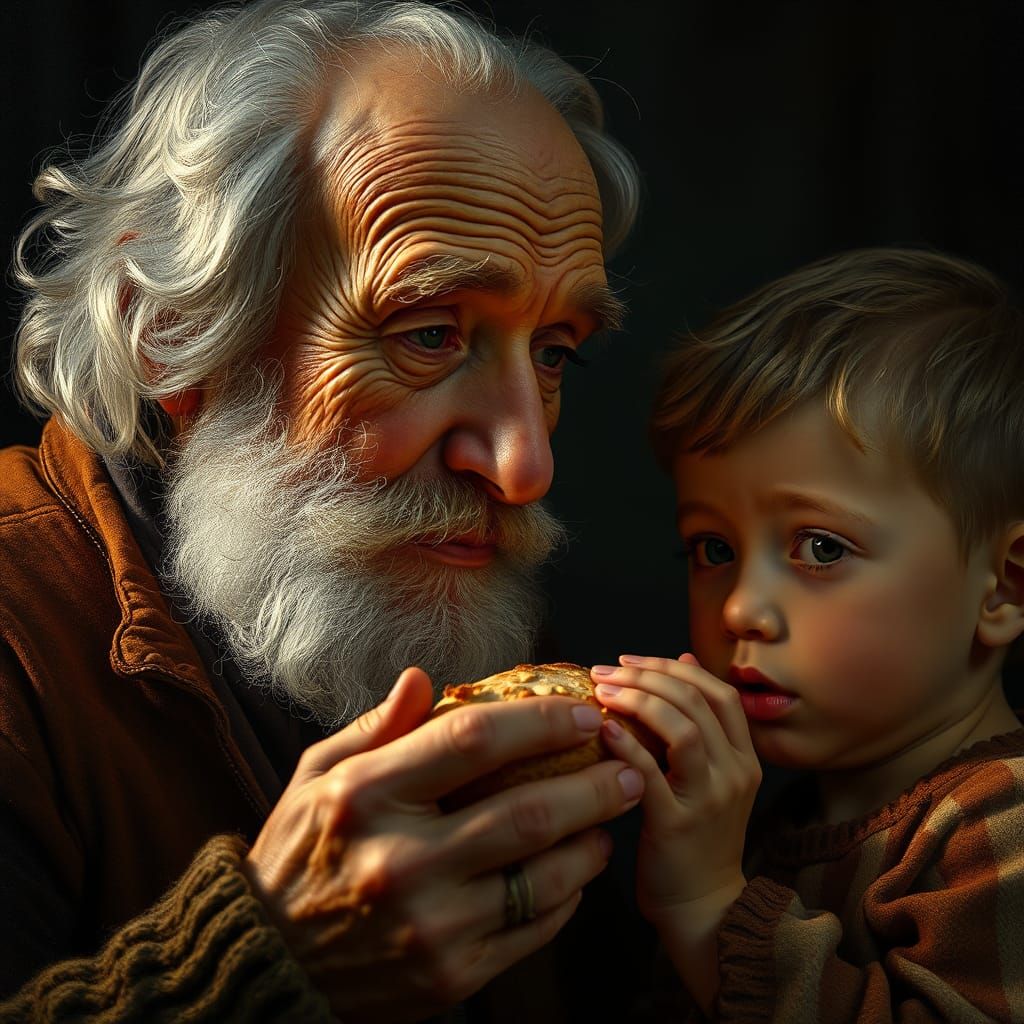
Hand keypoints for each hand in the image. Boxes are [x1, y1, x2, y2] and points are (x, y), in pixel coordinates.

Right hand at [243, 666, 644, 1022]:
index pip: (471, 740)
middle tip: (627, 764)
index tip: (582, 714)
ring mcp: (430, 926)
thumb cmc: (299, 853)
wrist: (271, 965)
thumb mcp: (316, 775)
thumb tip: (424, 679)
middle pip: (528, 811)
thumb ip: (376, 726)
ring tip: (611, 817)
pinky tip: (576, 870)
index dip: (540, 720)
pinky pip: (533, 930)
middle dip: (595, 783)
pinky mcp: (451, 977)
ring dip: (592, 841)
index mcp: (364, 796)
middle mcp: (400, 860)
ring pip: (543, 877)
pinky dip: (567, 896)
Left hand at [592, 654, 760, 1011]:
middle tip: (606, 670)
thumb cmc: (697, 837)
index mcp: (744, 757)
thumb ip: (700, 723)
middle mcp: (735, 772)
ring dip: (638, 700)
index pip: (717, 691)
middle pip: (697, 701)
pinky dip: (626, 743)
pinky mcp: (678, 824)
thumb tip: (684, 660)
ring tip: (602, 690)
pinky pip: (651, 772)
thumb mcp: (710, 775)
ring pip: (683, 728)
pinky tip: (602, 728)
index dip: (672, 667)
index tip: (631, 660)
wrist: (704, 908)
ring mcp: (710, 798)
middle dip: (647, 675)